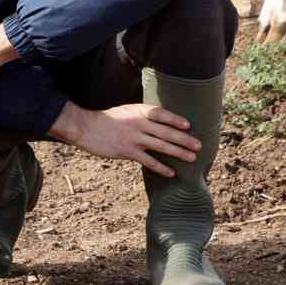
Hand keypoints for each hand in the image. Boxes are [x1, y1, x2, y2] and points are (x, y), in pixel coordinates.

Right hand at [49, 101, 200, 177]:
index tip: (188, 125)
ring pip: (161, 146)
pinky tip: (171, 173)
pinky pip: (148, 161)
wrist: (86, 127)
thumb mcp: (127, 112)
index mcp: (138, 111)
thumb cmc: (109, 119)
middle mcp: (138, 123)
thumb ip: (144, 116)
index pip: (161, 114)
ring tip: (192, 158)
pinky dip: (161, 167)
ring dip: (178, 152)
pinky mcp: (127, 151)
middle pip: (166, 132)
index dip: (175, 119)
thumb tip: (163, 124)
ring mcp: (133, 138)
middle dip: (184, 139)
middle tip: (199, 145)